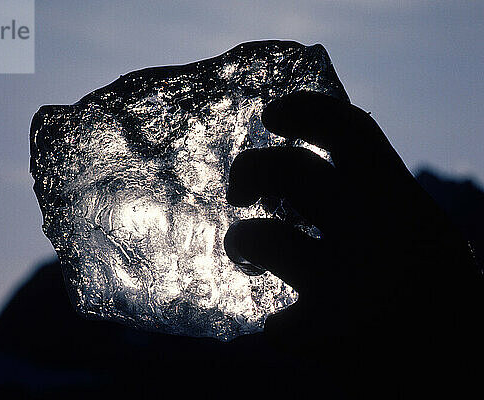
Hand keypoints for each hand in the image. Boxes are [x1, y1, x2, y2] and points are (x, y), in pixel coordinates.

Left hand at [224, 92, 482, 395]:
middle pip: (284, 169)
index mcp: (399, 201)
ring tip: (247, 258)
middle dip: (248, 170)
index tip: (271, 115)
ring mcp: (342, 284)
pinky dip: (281, 324)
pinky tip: (295, 331)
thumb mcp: (421, 235)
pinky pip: (274, 320)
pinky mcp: (321, 337)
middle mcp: (369, 230)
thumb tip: (307, 174)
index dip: (303, 110)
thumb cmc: (439, 300)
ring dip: (241, 242)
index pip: (347, 127)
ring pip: (256, 236)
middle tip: (238, 192)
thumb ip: (374, 203)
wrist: (465, 373)